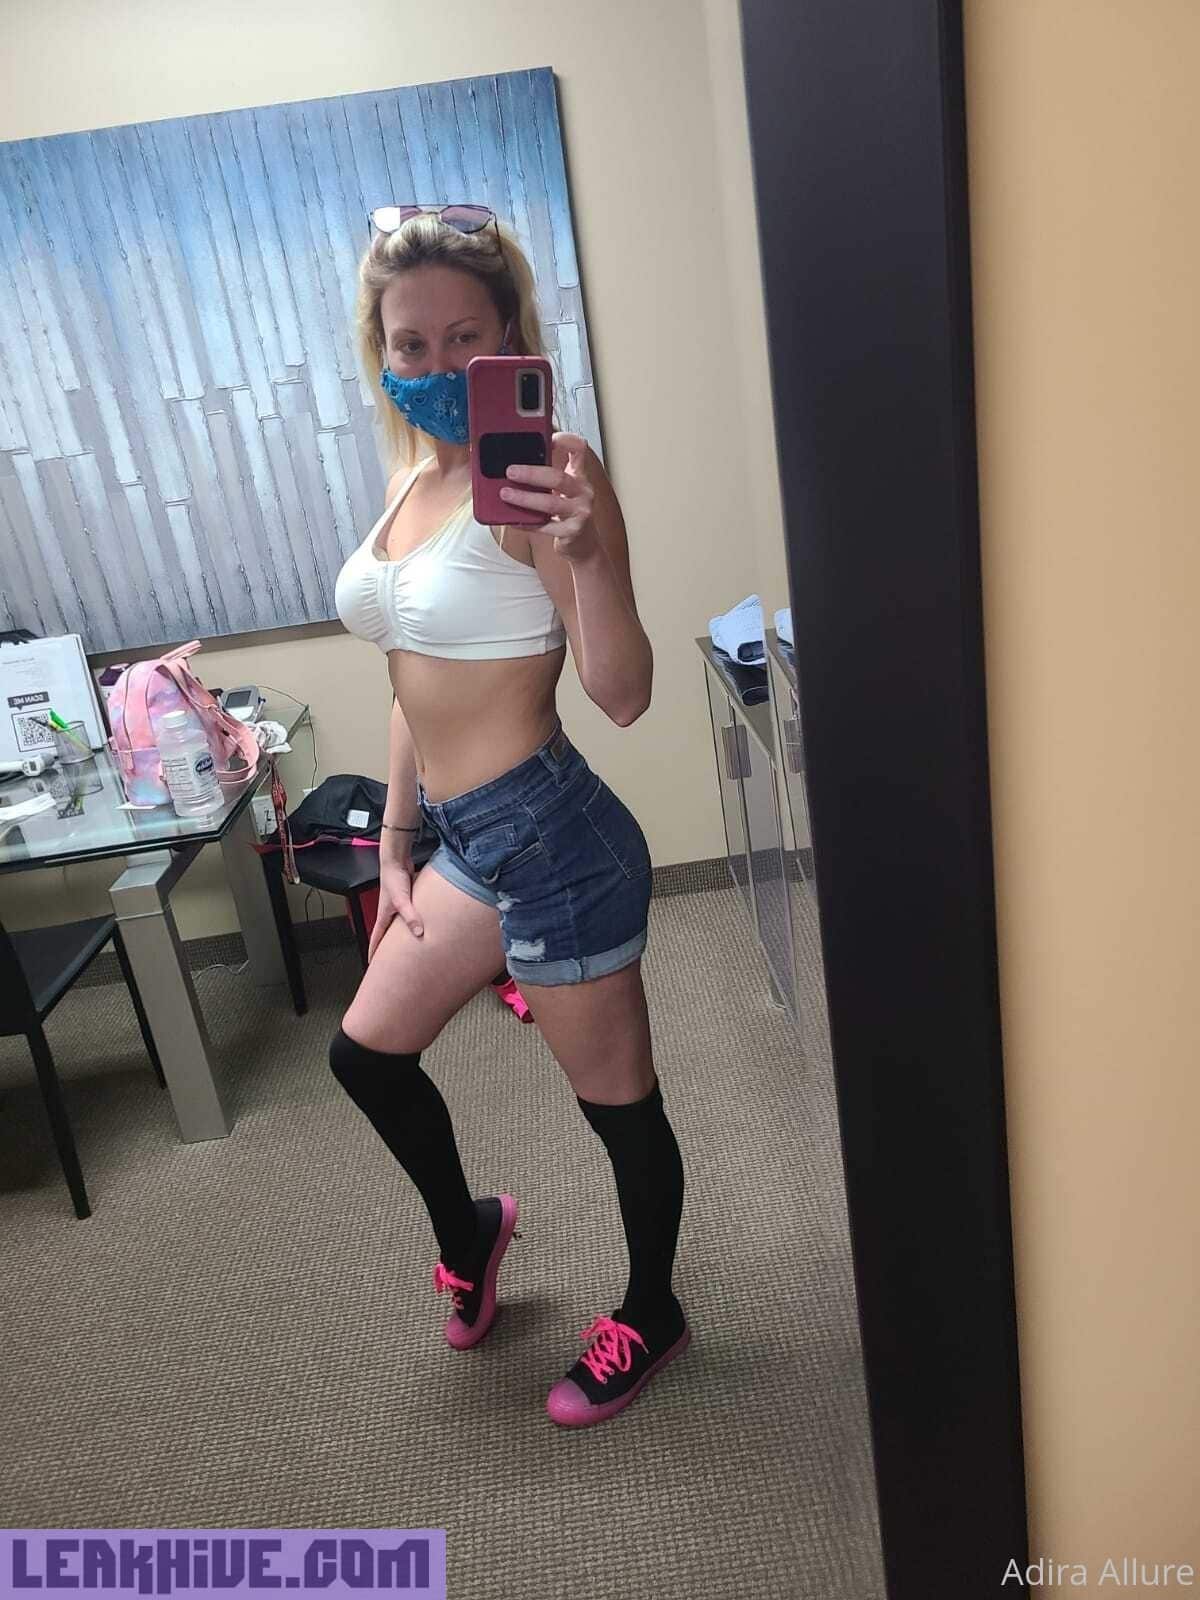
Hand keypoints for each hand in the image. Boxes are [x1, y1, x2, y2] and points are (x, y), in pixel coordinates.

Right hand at [367, 858, 423, 960]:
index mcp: (383, 916)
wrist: (397, 861)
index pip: (376, 939)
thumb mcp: (402, 901)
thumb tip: (419, 932)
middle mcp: (389, 913)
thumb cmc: (393, 879)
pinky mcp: (407, 899)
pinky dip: (414, 921)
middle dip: (388, 948)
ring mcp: (398, 906)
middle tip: (393, 960)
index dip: (374, 952)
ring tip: (410, 946)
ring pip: (399, 925)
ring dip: (403, 935)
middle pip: (387, 935)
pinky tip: (423, 924)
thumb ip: (410, 917)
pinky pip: (410, 914)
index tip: (372, 964)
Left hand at [498, 432, 596, 559]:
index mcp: (579, 476)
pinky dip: (527, 523)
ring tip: (505, 494)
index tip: (547, 437)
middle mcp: (583, 491)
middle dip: (531, 473)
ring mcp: (580, 512)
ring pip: (550, 503)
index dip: (565, 440)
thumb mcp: (563, 491)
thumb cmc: (567, 513)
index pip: (579, 449)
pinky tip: (513, 520)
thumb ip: (547, 477)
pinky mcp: (572, 531)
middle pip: (558, 477)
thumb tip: (514, 466)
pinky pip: (545, 526)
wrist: (583, 545)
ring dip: (525, 498)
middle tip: (510, 471)